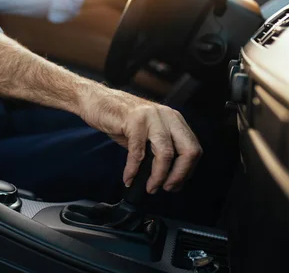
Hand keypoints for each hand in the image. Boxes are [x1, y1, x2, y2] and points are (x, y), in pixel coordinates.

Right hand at [78, 85, 202, 193]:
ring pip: (165, 153)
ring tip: (150, 187)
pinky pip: (138, 152)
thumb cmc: (119, 117)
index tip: (175, 184)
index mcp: (173, 119)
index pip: (193, 148)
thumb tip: (166, 176)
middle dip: (179, 175)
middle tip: (167, 188)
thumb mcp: (146, 133)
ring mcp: (151, 117)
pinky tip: (128, 178)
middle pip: (188, 150)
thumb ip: (157, 149)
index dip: (187, 170)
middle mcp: (166, 116)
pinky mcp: (133, 120)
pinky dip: (133, 170)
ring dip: (158, 176)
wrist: (96, 100)